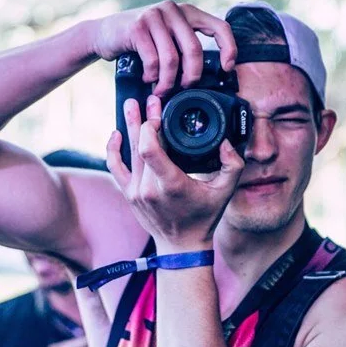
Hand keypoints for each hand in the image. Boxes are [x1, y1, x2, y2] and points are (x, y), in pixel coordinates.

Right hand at [87, 0, 236, 95]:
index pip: (219, 26)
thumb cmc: (140, 41)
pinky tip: (148, 79)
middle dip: (191, 75)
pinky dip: (152, 76)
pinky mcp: (137, 27)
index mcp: (187, 12)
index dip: (228, 48)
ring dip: (168, 81)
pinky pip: (153, 60)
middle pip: (194, 49)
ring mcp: (154, 16)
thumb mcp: (167, 37)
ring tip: (162, 90)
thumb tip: (209, 75)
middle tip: (184, 88)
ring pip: (172, 58)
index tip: (227, 68)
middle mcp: (173, 10)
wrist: (103, 33)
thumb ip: (185, 46)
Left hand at [107, 95, 243, 252]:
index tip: (159, 114)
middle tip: (150, 100)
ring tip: (132, 105)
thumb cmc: (204, 218)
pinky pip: (115, 167)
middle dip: (144, 119)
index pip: (150, 150)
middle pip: (139, 145)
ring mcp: (136, 192)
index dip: (150, 127)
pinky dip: (113, 149)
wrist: (181, 247)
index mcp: (171, 185)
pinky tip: (117, 132)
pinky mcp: (129, 194)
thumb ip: (232, 165)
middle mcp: (149, 188)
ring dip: (131, 127)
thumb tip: (226, 143)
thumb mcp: (225, 192)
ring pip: (128, 153)